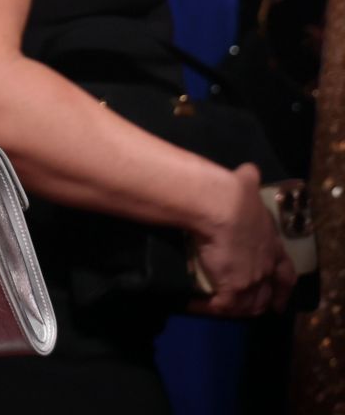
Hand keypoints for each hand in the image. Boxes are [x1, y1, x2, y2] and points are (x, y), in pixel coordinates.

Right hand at [189, 164, 295, 316]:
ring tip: (222, 309)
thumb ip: (248, 180)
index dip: (283, 285)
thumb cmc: (236, 196)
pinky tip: (197, 306)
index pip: (285, 271)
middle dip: (264, 304)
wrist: (221, 206)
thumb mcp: (247, 185)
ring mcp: (251, 278)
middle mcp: (266, 265)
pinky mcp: (232, 287)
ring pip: (249, 304)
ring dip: (237, 309)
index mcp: (272, 245)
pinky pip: (223, 306)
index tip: (281, 296)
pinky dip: (211, 308)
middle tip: (256, 311)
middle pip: (269, 293)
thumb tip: (247, 171)